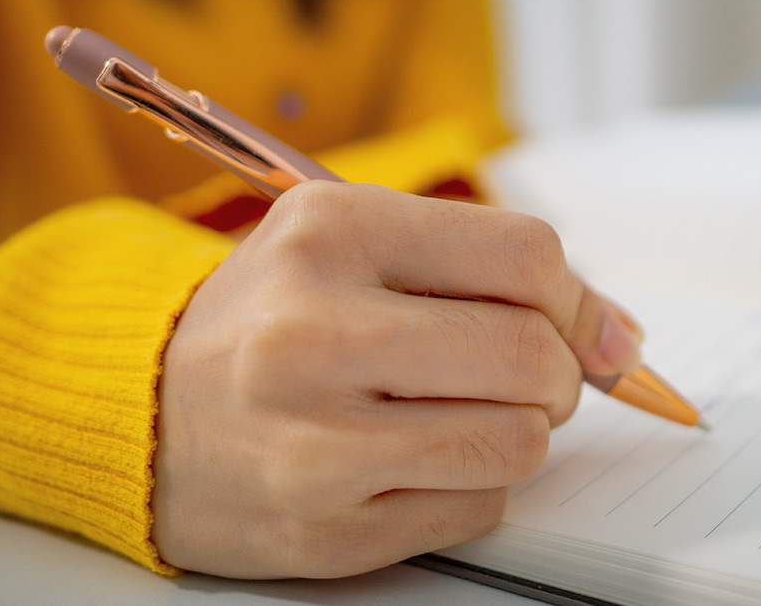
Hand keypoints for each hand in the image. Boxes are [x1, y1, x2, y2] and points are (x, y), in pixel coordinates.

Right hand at [152, 181, 641, 577]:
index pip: (522, 255)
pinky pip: (476, 508)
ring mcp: (315, 438)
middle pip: (532, 354)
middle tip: (523, 370)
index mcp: (328, 233)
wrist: (145, 403)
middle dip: (557, 370)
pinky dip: (470, 480)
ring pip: (518, 441)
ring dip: (516, 427)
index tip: (589, 326)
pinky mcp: (323, 526)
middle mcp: (312, 331)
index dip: (578, 296)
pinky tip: (411, 455)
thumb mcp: (348, 239)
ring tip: (459, 409)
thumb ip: (477, 264)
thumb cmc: (265, 314)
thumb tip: (614, 332)